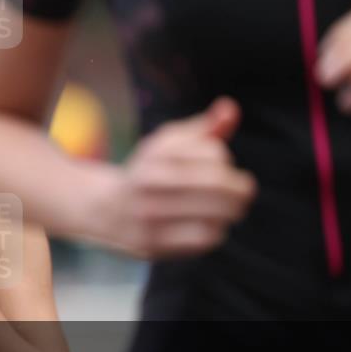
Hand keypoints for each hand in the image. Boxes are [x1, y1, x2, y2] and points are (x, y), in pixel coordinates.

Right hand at [108, 97, 256, 259]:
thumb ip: (204, 128)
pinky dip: (216, 231)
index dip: (224, 158)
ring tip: (230, 210)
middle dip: (241, 188)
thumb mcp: (170, 145)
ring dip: (231, 211)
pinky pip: (205, 238)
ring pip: (216, 213)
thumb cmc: (150, 173)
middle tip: (244, 192)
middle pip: (218, 183)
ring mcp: (150, 215)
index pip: (213, 152)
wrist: (106, 211)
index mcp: (155, 154)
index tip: (220, 165)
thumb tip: (230, 108)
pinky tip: (210, 226)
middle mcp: (149, 183)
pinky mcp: (155, 243)